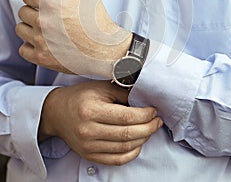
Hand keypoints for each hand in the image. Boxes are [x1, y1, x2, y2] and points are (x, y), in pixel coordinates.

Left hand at [15, 0, 131, 76]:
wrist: (106, 50)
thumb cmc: (99, 24)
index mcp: (52, 5)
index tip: (39, 1)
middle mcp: (43, 22)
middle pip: (23, 11)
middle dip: (33, 11)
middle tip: (45, 15)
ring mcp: (40, 41)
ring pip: (21, 29)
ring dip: (30, 27)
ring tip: (43, 29)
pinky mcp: (41, 57)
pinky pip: (23, 49)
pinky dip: (30, 46)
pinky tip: (42, 43)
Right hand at [39, 81, 162, 164]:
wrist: (57, 112)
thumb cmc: (80, 96)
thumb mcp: (100, 87)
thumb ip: (122, 92)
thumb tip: (144, 99)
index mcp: (91, 111)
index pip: (126, 117)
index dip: (144, 115)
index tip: (153, 110)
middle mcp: (89, 131)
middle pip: (127, 134)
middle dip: (148, 128)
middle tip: (157, 120)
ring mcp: (88, 146)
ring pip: (124, 149)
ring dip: (143, 139)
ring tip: (150, 129)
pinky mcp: (89, 155)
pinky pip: (116, 160)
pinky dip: (131, 153)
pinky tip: (138, 143)